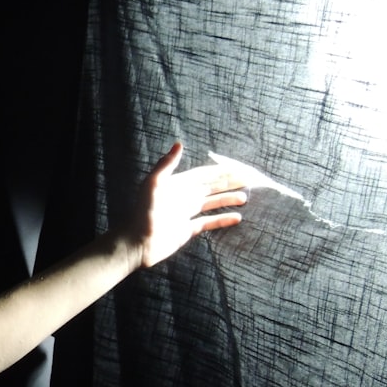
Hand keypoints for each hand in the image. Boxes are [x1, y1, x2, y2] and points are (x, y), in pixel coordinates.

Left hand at [131, 142, 246, 267]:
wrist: (137, 243)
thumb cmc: (142, 213)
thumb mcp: (153, 185)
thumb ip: (166, 165)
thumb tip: (179, 143)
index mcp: (176, 185)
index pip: (203, 175)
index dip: (219, 171)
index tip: (238, 168)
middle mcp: (182, 198)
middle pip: (210, 187)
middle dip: (228, 183)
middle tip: (249, 180)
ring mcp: (185, 214)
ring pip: (211, 204)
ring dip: (227, 200)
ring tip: (245, 197)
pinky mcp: (187, 230)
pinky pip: (208, 223)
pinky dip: (222, 220)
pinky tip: (237, 218)